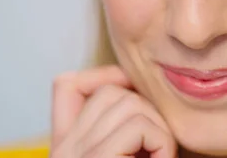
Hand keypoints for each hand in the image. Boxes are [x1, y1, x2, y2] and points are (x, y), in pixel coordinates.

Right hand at [50, 65, 176, 157]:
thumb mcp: (126, 151)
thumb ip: (122, 129)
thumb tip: (143, 88)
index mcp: (67, 147)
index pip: (66, 85)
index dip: (106, 75)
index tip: (137, 94)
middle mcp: (64, 150)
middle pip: (109, 91)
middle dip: (147, 109)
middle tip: (159, 145)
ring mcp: (75, 154)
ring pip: (129, 103)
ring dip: (159, 128)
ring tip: (161, 155)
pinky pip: (140, 126)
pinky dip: (163, 143)